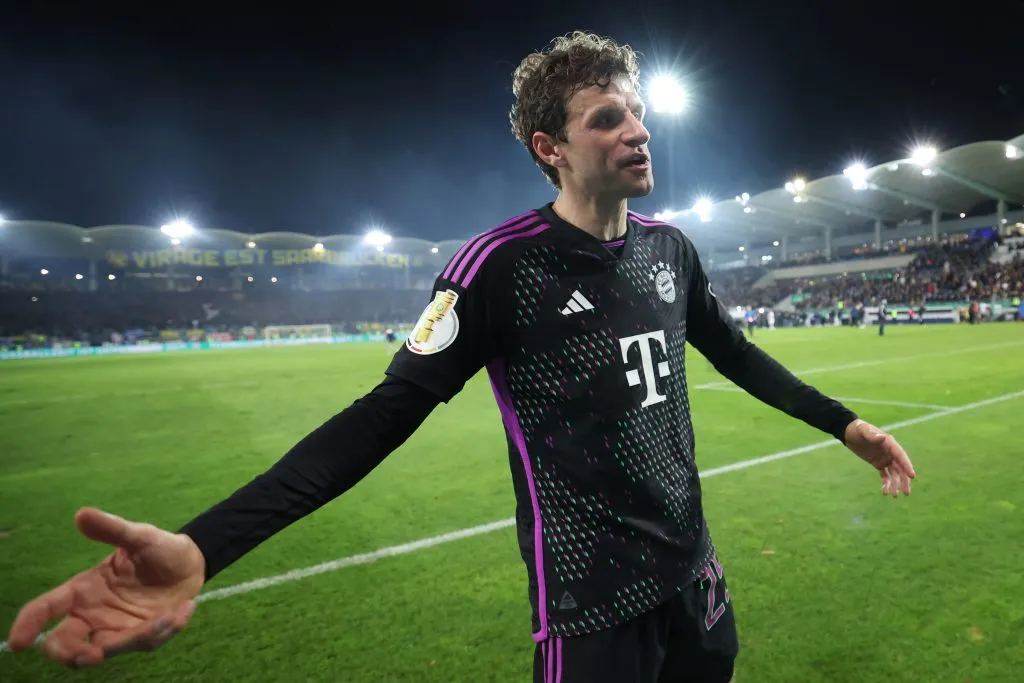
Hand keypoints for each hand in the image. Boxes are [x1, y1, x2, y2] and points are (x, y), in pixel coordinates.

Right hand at [6, 507, 205, 667]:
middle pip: (64, 643)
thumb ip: (112, 529)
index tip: (18, 642)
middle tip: (89, 653)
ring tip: (165, 617)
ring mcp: (116, 627)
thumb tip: (82, 514)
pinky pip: (144, 643)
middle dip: (69, 653)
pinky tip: (184, 609)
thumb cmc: (158, 548)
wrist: (191, 562)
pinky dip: (164, 630)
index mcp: (84, 589)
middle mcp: (94, 613)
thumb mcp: (139, 535)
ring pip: (105, 649)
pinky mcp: (141, 636)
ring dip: (131, 640)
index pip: (47, 608)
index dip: (29, 624)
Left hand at [843, 419, 916, 496]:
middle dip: (904, 480)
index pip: (900, 456)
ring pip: (894, 473)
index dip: (907, 466)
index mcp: (889, 443)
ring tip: (895, 496)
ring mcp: (885, 458)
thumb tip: (882, 438)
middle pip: (900, 468)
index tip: (912, 476)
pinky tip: (884, 492)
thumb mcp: (863, 430)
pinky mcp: (878, 463)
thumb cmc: (857, 429)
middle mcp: (890, 452)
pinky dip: (886, 483)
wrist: (848, 432)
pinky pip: (885, 475)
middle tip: (906, 493)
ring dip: (895, 484)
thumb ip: (872, 435)